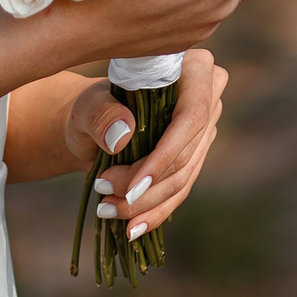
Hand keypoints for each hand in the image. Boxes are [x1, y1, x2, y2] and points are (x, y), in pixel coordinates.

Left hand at [74, 50, 229, 242]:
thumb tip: (122, 133)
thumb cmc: (91, 107)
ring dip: (147, 203)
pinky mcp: (197, 155)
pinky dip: (156, 212)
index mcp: (192, 67)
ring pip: (184, 177)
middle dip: (147, 185)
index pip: (192, 116)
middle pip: (187, 153)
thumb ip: (101, 114)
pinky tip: (132, 229)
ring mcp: (206, 127)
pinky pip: (182, 189)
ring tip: (108, 211)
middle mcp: (209, 96)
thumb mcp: (87, 106)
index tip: (133, 187)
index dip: (167, 155)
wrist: (92, 124)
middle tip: (105, 197)